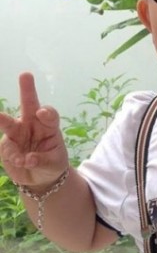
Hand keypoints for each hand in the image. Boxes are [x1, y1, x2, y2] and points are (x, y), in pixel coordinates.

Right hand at [0, 73, 68, 188]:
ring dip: (2, 119)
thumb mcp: (54, 164)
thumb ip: (43, 160)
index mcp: (48, 126)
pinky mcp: (6, 146)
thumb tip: (28, 159)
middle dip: (27, 90)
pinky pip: (7, 148)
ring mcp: (17, 134)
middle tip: (26, 75)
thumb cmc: (52, 165)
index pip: (49, 115)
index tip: (42, 113)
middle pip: (29, 104)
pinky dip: (13, 156)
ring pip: (8, 123)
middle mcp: (32, 125)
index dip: (46, 113)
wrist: (40, 178)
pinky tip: (21, 162)